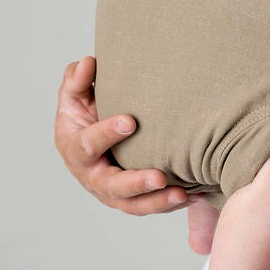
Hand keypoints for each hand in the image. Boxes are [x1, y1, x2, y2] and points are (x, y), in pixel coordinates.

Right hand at [54, 55, 187, 213]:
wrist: (88, 141)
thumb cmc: (83, 114)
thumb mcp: (74, 95)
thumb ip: (77, 80)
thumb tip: (88, 64)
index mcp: (74, 148)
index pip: (88, 144)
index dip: (107, 133)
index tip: (130, 121)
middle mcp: (91, 176)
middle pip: (112, 186)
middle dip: (136, 183)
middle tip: (159, 177)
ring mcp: (111, 192)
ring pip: (132, 205)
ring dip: (157, 202)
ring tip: (181, 193)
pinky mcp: (129, 199)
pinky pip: (150, 206)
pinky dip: (170, 204)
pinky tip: (194, 195)